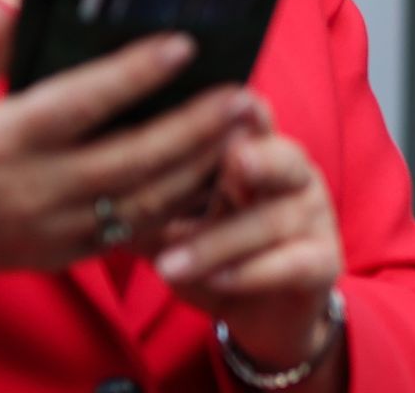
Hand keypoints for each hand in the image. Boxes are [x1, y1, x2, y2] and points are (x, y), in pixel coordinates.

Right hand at [0, 0, 258, 289]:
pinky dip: (175, 210)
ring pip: (142, 205)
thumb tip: (6, 0)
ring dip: (199, 169)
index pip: (80, 103)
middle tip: (243, 92)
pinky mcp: (58, 255)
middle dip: (194, 128)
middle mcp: (30, 190)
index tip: (184, 43)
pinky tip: (211, 179)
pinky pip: (130, 237)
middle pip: (131, 160)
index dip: (135, 73)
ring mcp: (48, 230)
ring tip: (242, 131)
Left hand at [152, 99, 345, 375]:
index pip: (254, 119)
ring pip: (272, 219)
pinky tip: (216, 279)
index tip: (222, 100)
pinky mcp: (323, 262)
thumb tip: (91, 175)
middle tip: (233, 159)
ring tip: (171, 262)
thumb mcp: (179, 224)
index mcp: (260, 153)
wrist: (265, 314)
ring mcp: (313, 218)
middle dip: (258, 157)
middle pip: (283, 156)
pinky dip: (250, 272)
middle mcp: (295, 177)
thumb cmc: (216, 255)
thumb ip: (152, 198)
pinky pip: (292, 263)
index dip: (242, 108)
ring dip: (218, 241)